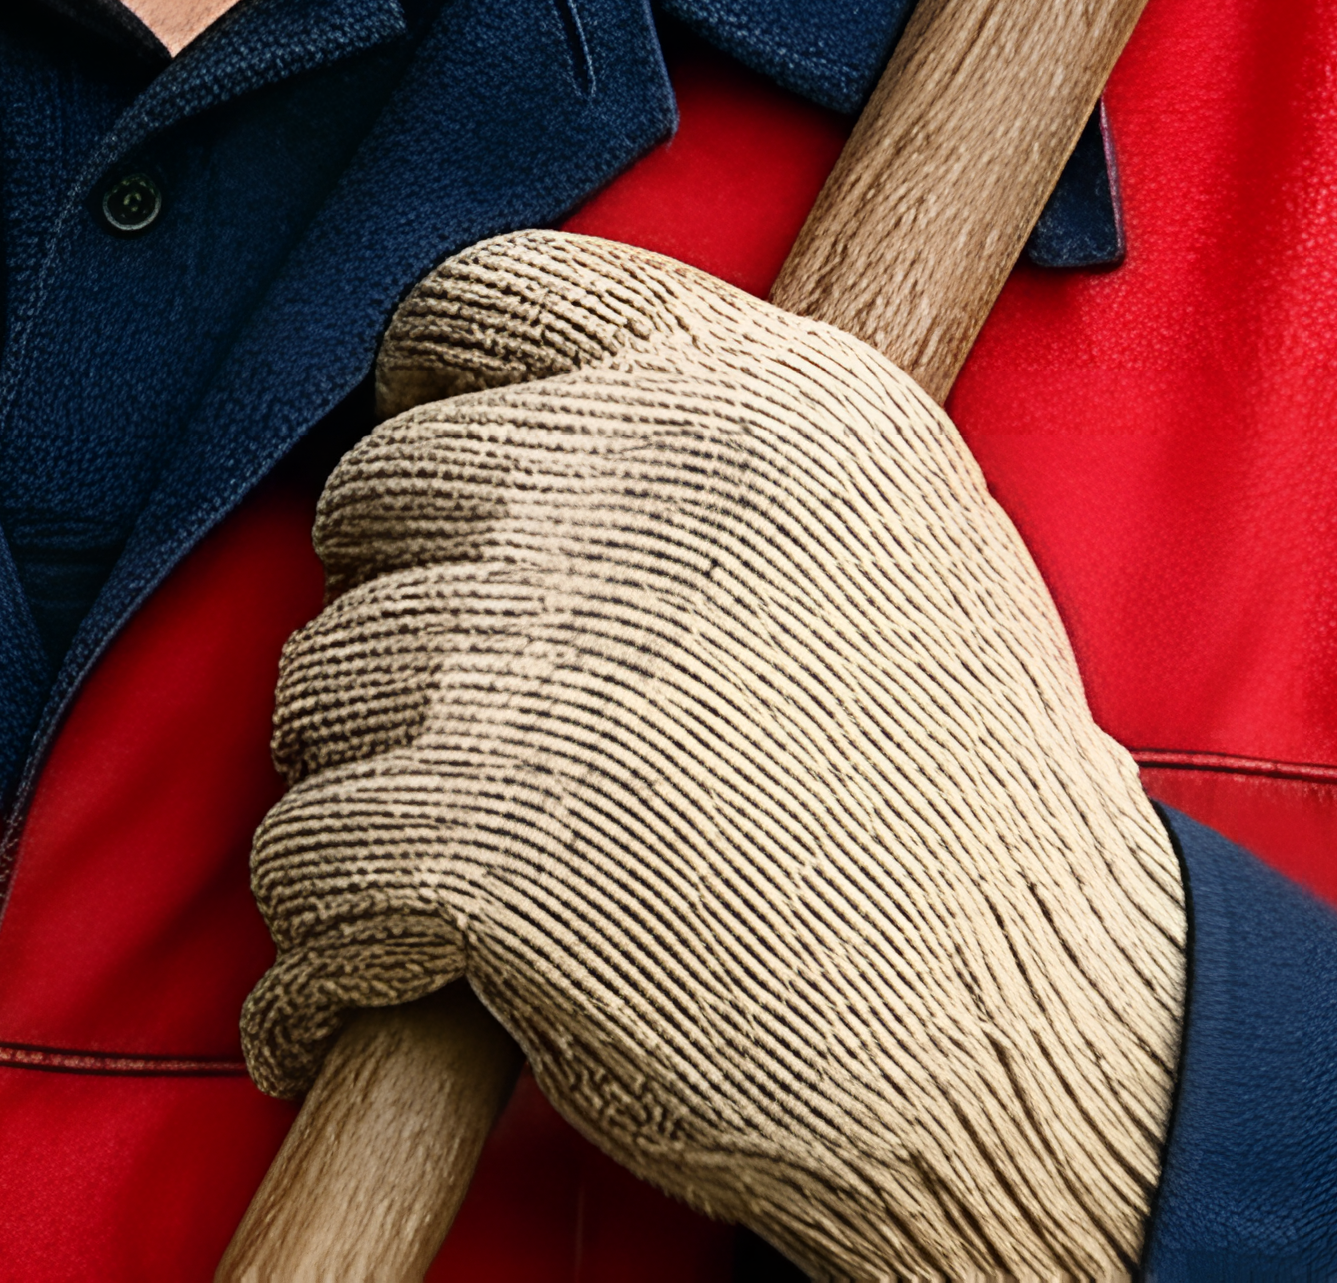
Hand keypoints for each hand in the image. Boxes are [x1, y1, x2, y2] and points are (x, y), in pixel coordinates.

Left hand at [245, 229, 1185, 1282]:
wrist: (1033, 1041)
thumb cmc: (961, 797)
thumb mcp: (893, 518)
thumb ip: (711, 442)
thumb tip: (507, 423)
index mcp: (745, 386)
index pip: (485, 295)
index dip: (423, 383)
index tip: (423, 456)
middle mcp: (630, 486)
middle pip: (379, 490)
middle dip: (393, 607)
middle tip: (449, 720)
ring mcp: (539, 657)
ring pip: (323, 679)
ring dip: (353, 782)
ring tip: (435, 869)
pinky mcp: (472, 837)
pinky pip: (304, 860)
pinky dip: (319, 948)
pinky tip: (366, 994)